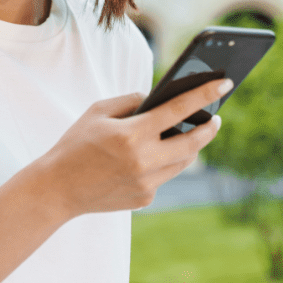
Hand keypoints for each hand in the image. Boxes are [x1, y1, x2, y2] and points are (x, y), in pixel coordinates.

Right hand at [40, 77, 231, 217]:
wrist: (57, 189)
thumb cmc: (75, 144)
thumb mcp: (98, 112)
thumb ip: (131, 101)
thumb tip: (157, 100)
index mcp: (132, 135)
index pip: (178, 109)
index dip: (205, 94)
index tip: (225, 83)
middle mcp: (144, 161)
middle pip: (192, 142)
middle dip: (209, 128)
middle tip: (217, 118)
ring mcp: (146, 183)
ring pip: (182, 162)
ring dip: (191, 147)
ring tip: (194, 133)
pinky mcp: (144, 198)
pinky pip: (163, 176)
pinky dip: (163, 163)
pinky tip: (155, 156)